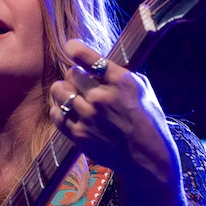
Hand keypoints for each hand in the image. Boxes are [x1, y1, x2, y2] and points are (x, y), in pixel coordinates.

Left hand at [48, 39, 180, 186]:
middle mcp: (101, 97)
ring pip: (59, 91)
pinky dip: (59, 109)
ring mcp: (88, 117)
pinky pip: (56, 113)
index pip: (87, 57)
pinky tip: (68, 110)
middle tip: (81, 82)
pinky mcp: (78, 135)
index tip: (71, 47)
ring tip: (70, 94)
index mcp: (120, 81)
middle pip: (71, 73)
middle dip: (75, 75)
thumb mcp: (143, 89)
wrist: (147, 158)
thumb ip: (119, 74)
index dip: (75, 48)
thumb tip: (99, 63)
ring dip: (63, 89)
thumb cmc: (148, 120)